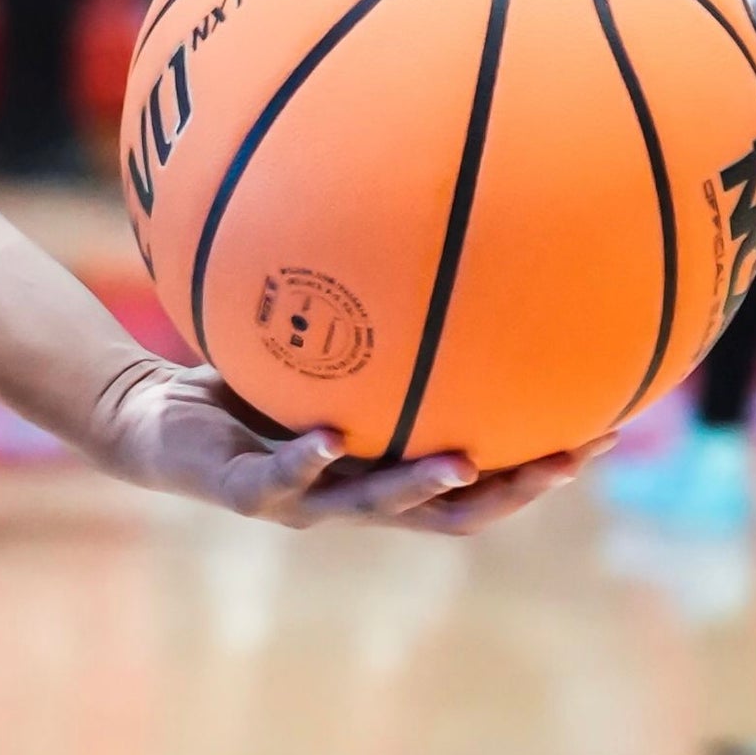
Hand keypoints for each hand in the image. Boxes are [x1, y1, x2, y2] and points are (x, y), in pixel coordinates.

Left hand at [81, 351, 576, 536]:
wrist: (148, 419)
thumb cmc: (242, 384)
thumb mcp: (320, 345)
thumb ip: (377, 317)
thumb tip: (437, 242)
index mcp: (386, 469)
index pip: (485, 480)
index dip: (543, 466)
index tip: (607, 430)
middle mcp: (355, 495)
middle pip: (454, 512)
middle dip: (513, 490)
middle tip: (567, 459)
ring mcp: (303, 501)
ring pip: (376, 507)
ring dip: (420, 487)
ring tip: (463, 462)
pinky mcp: (244, 493)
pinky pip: (284, 479)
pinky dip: (309, 460)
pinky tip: (335, 437)